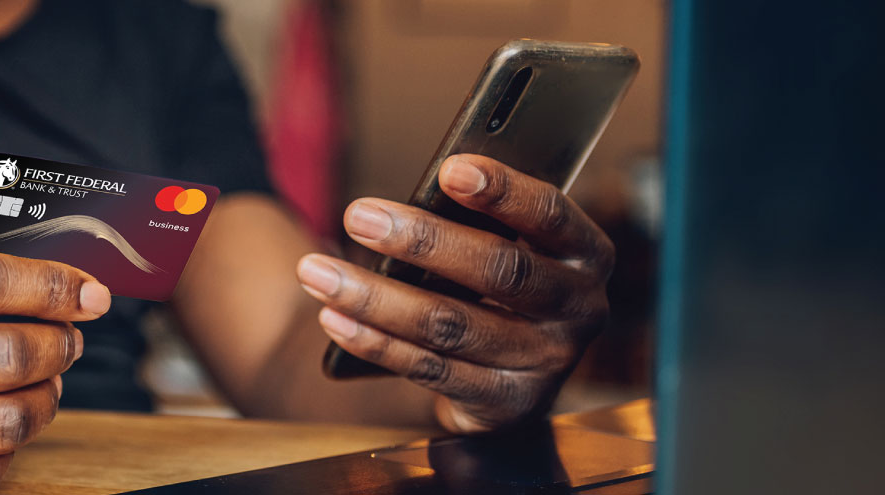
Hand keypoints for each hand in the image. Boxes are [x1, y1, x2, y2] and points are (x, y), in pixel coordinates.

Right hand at [0, 237, 110, 493]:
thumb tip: (38, 269)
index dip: (48, 284)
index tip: (86, 291)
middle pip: (0, 353)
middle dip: (57, 343)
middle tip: (67, 338)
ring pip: (3, 420)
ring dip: (46, 399)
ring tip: (44, 384)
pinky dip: (8, 450)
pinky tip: (2, 428)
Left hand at [297, 154, 613, 432]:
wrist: (507, 373)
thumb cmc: (495, 283)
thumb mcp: (503, 244)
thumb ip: (479, 221)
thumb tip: (420, 193)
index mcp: (586, 253)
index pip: (551, 215)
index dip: (504, 191)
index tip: (449, 169)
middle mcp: (579, 310)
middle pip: (498, 270)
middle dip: (423, 241)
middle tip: (358, 216)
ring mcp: (546, 364)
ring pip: (451, 324)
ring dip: (375, 297)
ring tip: (316, 271)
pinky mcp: (505, 404)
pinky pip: (430, 370)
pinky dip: (375, 341)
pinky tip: (333, 317)